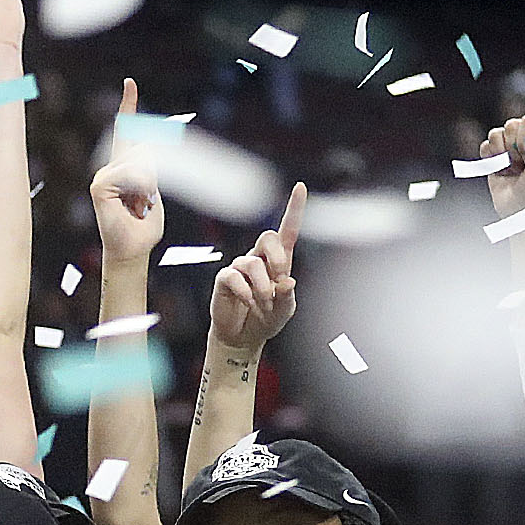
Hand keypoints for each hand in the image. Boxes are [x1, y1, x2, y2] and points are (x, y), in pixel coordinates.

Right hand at [89, 79, 164, 263]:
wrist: (132, 250)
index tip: (130, 83)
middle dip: (154, 175)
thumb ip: (151, 171)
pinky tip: (133, 203)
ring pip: (140, 162)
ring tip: (139, 206)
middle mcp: (110, 168)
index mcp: (124, 167)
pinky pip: (129, 173)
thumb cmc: (144, 227)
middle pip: (144, 150)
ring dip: (149, 185)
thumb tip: (144, 153)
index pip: (126, 131)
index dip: (129, 106)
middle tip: (146, 202)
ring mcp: (103, 176)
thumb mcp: (155, 193)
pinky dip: (139, 187)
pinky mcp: (99, 185)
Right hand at [210, 185, 304, 358]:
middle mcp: (259, 259)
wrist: (243, 337)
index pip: (288, 230)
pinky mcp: (225, 279)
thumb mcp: (285, 311)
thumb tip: (287, 281)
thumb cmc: (267, 319)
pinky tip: (248, 302)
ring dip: (262, 287)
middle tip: (279, 280)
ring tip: (263, 304)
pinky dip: (245, 292)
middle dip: (277, 258)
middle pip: (268, 237)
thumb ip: (288, 297)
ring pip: (252, 263)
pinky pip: (233, 276)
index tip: (299, 187)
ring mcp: (240, 267)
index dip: (294, 209)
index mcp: (279, 261)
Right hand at [482, 107, 524, 218]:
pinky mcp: (494, 155)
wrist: (521, 212)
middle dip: (515, 148)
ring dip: (502, 155)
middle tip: (524, 165)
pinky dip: (490, 159)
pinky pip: (485, 145)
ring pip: (496, 133)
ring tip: (513, 168)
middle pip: (511, 125)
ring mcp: (511, 145)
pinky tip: (501, 170)